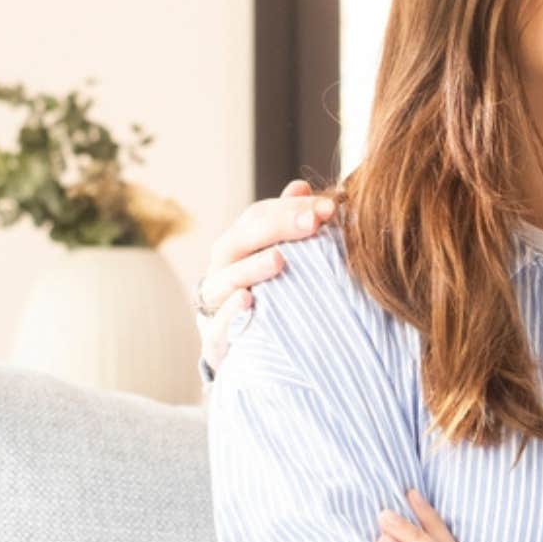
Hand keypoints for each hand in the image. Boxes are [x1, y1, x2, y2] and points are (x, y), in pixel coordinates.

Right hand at [196, 179, 335, 370]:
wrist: (249, 356)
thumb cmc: (270, 298)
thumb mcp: (280, 258)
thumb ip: (289, 226)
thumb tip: (301, 185)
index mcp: (236, 248)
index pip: (257, 217)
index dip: (291, 209)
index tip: (328, 208)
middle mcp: (220, 272)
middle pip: (238, 241)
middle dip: (276, 228)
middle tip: (313, 223)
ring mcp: (214, 306)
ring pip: (223, 281)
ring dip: (251, 268)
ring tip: (279, 260)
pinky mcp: (214, 342)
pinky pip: (217, 327)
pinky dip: (231, 314)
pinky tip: (249, 302)